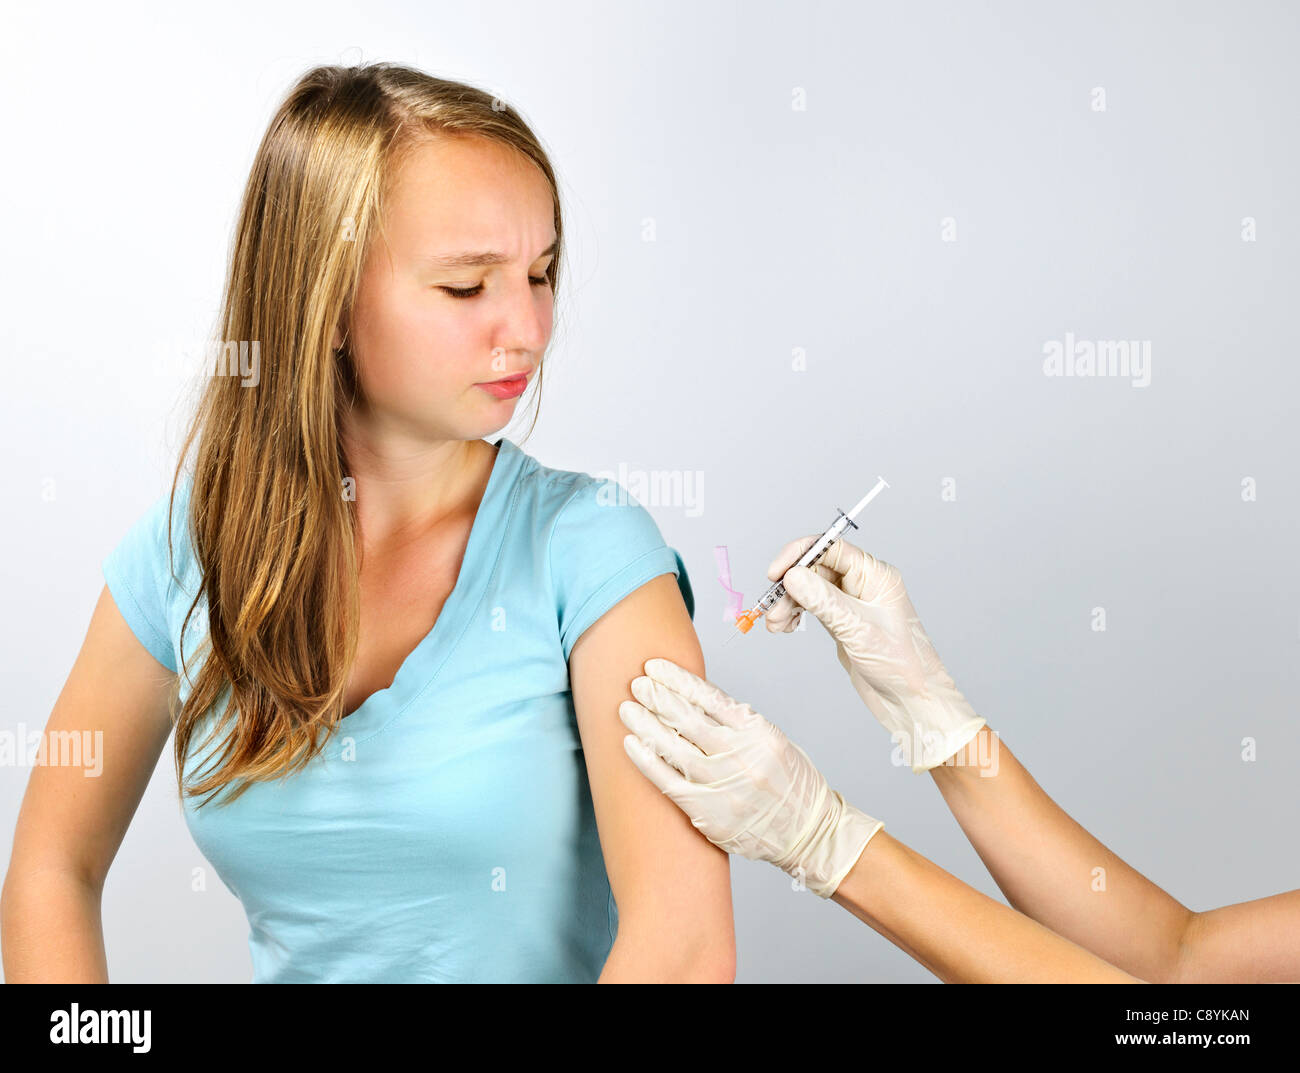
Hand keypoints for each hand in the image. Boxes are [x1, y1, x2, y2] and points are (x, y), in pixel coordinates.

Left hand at [618, 657, 883, 897]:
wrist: (811, 833)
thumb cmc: (790, 783)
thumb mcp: (773, 741)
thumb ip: (737, 723)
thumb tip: (692, 699)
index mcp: (759, 732)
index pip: (710, 698)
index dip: (678, 680)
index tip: (655, 667)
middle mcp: (742, 756)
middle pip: (688, 720)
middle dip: (658, 697)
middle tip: (636, 684)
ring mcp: (725, 787)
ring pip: (675, 749)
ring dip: (646, 725)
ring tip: (627, 709)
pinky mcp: (711, 814)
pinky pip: (671, 783)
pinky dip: (648, 762)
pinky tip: (631, 745)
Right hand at [764, 536, 985, 771]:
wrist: (911, 700)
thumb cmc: (901, 664)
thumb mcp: (858, 629)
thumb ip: (824, 600)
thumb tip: (793, 576)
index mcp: (875, 575)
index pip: (831, 548)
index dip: (799, 555)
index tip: (776, 573)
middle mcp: (863, 584)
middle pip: (815, 569)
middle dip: (789, 587)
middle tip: (772, 608)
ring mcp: (851, 602)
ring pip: (809, 589)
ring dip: (788, 603)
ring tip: (775, 624)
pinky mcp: (842, 621)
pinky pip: (811, 608)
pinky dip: (795, 615)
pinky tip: (786, 627)